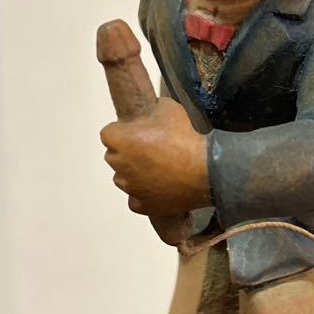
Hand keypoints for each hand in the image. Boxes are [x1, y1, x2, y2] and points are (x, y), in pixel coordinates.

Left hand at [100, 97, 209, 217]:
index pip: (108, 133)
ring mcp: (130, 188)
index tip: (137, 131)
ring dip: (133, 174)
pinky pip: (135, 200)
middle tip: (149, 149)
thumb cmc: (185, 138)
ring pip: (123, 179)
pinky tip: (157, 188)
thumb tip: (152, 110)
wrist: (206, 170)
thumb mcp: (169, 108)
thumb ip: (153, 108)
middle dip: (126, 152)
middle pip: (113, 156)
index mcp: (121, 140)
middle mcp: (120, 165)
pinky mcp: (142, 205)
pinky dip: (143, 195)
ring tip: (156, 170)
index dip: (122, 131)